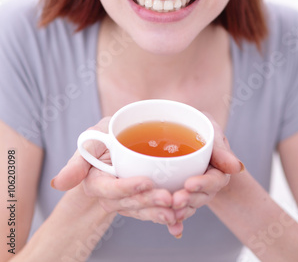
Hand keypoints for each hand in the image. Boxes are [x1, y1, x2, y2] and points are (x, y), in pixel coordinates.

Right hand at [52, 118, 182, 236]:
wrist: (125, 135)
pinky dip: (166, 217)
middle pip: (130, 203)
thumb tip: (58, 183)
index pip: (110, 189)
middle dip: (148, 202)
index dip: (127, 188)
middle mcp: (111, 195)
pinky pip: (153, 211)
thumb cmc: (108, 133)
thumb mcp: (94, 136)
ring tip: (177, 210)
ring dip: (159, 213)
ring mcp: (128, 200)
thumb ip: (79, 159)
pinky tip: (179, 222)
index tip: (146, 181)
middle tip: (169, 198)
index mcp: (96, 181)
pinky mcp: (142, 200)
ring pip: (143, 210)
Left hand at [168, 117, 243, 236]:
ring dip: (180, 212)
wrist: (185, 131)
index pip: (214, 179)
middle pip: (201, 196)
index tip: (190, 184)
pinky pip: (177, 211)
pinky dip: (175, 222)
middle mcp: (207, 184)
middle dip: (189, 200)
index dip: (203, 184)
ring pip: (189, 205)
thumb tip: (237, 167)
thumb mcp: (211, 131)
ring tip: (168, 213)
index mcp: (218, 170)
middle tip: (175, 200)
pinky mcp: (179, 195)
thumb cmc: (200, 127)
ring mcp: (193, 192)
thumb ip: (221, 148)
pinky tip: (171, 230)